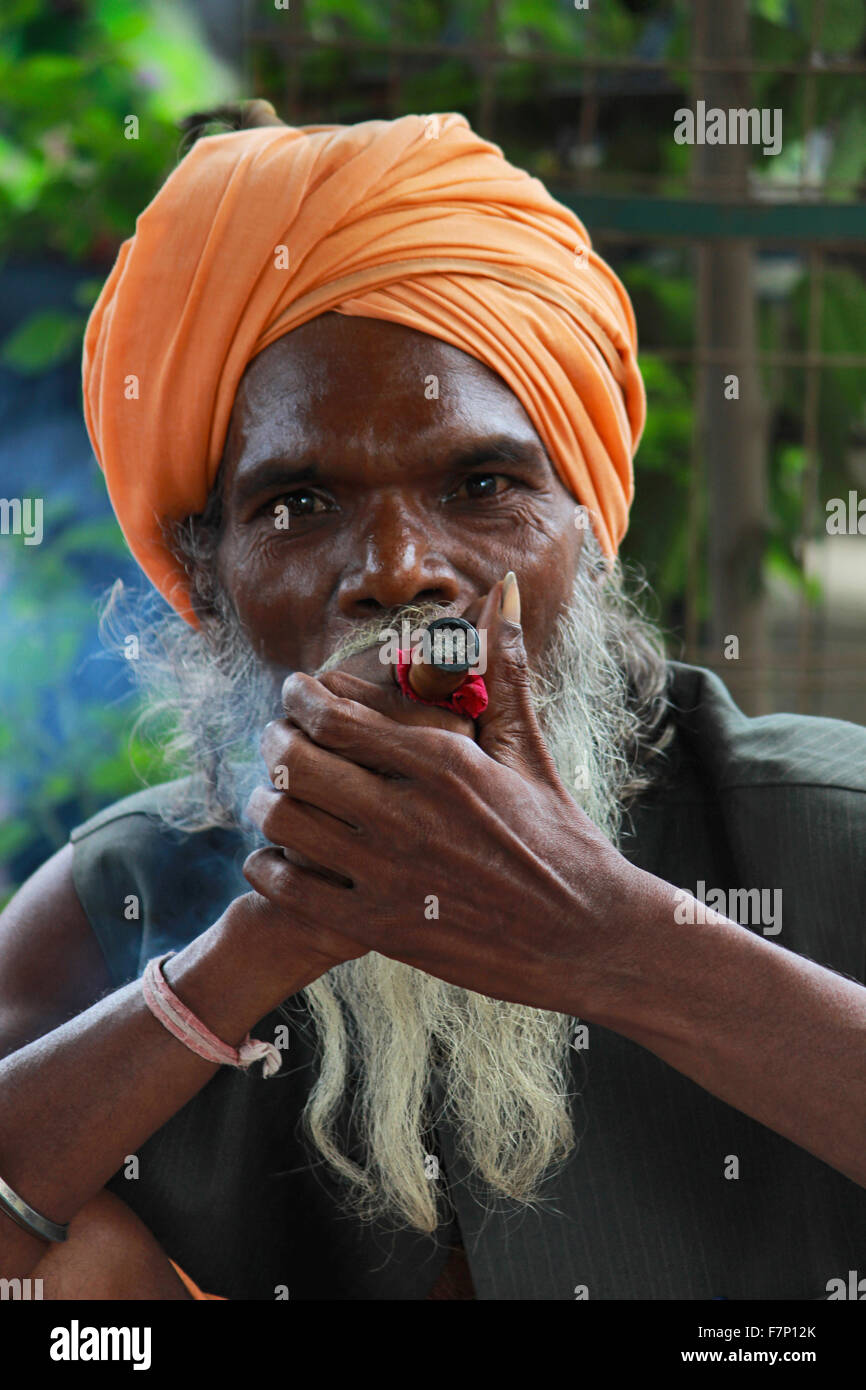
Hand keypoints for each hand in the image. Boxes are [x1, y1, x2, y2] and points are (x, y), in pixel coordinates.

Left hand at [244, 577, 653, 1015]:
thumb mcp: (528, 753)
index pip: (335, 714)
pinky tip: (274, 858)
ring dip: (265, 802)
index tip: (294, 693)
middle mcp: (409, 813)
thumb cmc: (561, 839)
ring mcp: (391, 873)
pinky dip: (268, 867)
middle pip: (297, 762)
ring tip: (271, 796)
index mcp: (443, 762)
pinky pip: (291, 890)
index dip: (298, 698)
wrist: (587, 936)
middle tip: (275, 739)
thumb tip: (502, 592)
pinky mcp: (381, 926)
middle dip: (274, 742)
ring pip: (285, 822)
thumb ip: (503, 673)